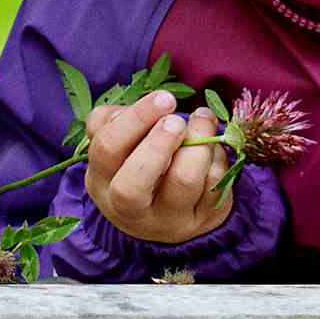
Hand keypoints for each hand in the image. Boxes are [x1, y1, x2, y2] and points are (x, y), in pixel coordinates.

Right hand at [84, 87, 235, 247]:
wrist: (168, 215)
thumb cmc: (138, 163)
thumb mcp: (119, 144)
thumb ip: (118, 120)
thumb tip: (149, 106)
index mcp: (102, 181)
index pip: (107, 148)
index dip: (137, 118)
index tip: (165, 98)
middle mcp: (127, 208)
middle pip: (132, 183)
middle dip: (159, 143)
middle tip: (177, 121)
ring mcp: (166, 220)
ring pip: (183, 181)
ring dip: (198, 143)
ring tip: (202, 121)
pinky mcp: (200, 220)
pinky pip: (214, 185)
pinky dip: (217, 158)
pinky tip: (212, 148)